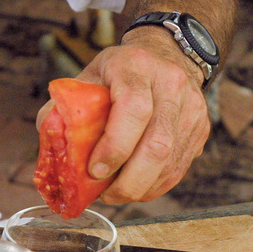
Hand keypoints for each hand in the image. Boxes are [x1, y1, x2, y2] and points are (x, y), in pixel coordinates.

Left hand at [37, 27, 210, 204]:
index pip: (134, 110)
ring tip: (117, 193)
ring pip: (170, 164)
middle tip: (106, 195)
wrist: (165, 56)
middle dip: (128, 182)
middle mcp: (171, 86)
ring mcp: (191, 109)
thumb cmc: (117, 73)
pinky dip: (155, 187)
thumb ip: (62, 110)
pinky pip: (178, 169)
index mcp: (136, 67)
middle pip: (158, 145)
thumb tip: (52, 149)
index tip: (95, 171)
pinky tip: (137, 188)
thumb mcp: (86, 78)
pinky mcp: (200, 130)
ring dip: (140, 189)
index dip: (114, 147)